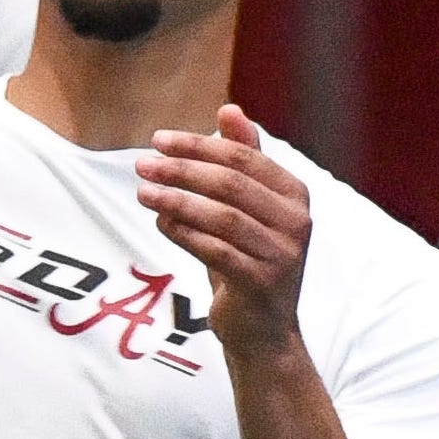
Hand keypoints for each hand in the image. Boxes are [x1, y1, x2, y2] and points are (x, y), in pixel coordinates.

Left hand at [134, 103, 310, 360]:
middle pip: (231, 184)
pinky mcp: (262, 284)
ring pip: (222, 217)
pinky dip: (184, 234)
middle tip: (141, 164)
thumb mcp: (248, 207)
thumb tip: (229, 108)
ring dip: (177, 201)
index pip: (243, 157)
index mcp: (294, 194)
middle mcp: (297, 221)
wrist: (262, 330)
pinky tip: (160, 224)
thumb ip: (243, 159)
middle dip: (182, 170)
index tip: (157, 140)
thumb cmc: (250, 257)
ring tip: (142, 192)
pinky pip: (217, 251)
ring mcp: (283, 255)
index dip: (199, 145)